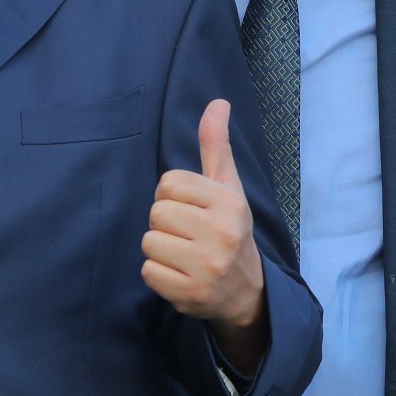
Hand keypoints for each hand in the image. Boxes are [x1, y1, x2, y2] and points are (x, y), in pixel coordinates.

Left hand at [143, 101, 266, 367]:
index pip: (168, 183)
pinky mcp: (191, 293)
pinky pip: (148, 271)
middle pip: (156, 213)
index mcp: (230, 202)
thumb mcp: (228, 187)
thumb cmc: (229, 229)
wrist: (247, 290)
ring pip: (149, 242)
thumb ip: (216, 145)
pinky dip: (159, 274)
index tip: (193, 209)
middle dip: (167, 223)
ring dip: (161, 250)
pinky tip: (181, 274)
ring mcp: (207, 266)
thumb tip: (217, 102)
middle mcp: (222, 233)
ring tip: (185, 255)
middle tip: (189, 235)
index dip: (174, 196)